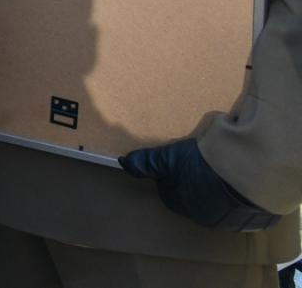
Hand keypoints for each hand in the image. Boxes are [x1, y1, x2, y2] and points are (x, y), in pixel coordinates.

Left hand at [120, 138, 279, 230]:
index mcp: (183, 206)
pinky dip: (244, 196)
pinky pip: (246, 209)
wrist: (247, 172)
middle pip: (196, 199)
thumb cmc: (202, 166)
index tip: (182, 163)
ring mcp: (233, 221)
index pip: (171, 193)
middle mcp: (206, 218)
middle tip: (205, 165)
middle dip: (197, 184)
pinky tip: (244, 180)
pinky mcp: (256, 218)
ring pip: (221, 205)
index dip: (174, 175)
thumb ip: (146, 162)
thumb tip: (124, 163)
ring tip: (226, 170)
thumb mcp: (169, 158)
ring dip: (221, 191)